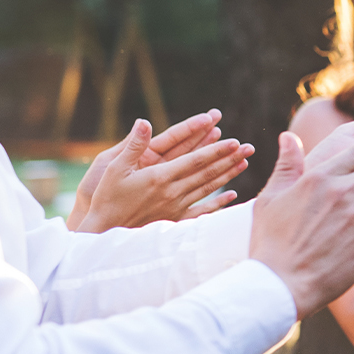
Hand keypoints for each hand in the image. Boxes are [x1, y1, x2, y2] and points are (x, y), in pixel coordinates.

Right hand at [70, 111, 251, 231]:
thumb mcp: (114, 168)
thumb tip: (143, 121)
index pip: (195, 161)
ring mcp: (175, 206)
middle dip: (229, 158)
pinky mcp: (174, 218)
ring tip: (245, 162)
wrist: (103, 232)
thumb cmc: (106, 198)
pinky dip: (218, 203)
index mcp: (160, 177)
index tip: (234, 141)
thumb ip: (133, 145)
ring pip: (208, 188)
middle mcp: (172, 192)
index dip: (216, 150)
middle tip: (249, 147)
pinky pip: (202, 210)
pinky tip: (233, 195)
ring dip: (228, 174)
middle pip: (207, 172)